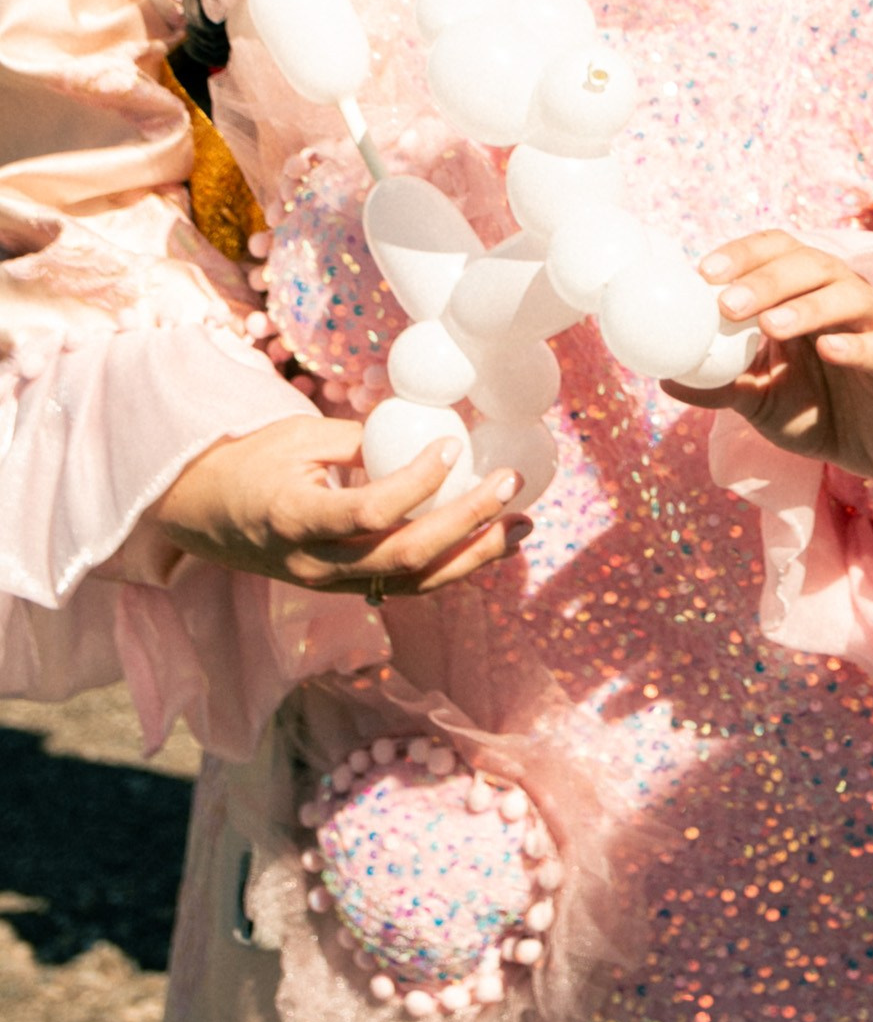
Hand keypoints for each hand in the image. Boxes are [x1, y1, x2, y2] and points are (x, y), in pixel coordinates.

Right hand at [155, 418, 525, 598]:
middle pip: (403, 556)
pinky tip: (488, 543)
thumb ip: (360, 443)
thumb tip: (427, 432)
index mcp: (294, 519)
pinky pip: (405, 584)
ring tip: (521, 527)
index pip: (368, 512)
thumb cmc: (249, 463)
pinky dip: (452, 566)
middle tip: (510, 485)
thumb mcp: (297, 438)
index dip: (415, 483)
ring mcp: (330, 584)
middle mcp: (315, 564)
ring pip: (413, 582)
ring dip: (474, 556)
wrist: (201, 515)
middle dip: (466, 523)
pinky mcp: (344, 589)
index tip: (450, 446)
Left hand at [668, 231, 872, 479]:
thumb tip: (666, 378)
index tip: (704, 272)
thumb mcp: (758, 399)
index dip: (743, 254)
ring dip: (806, 306)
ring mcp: (872, 327)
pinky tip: (827, 350)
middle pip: (809, 264)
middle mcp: (841, 297)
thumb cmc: (811, 411)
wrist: (865, 452)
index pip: (776, 252)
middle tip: (726, 304)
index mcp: (804, 292)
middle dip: (766, 279)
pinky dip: (852, 345)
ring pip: (847, 296)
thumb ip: (720, 384)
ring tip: (769, 325)